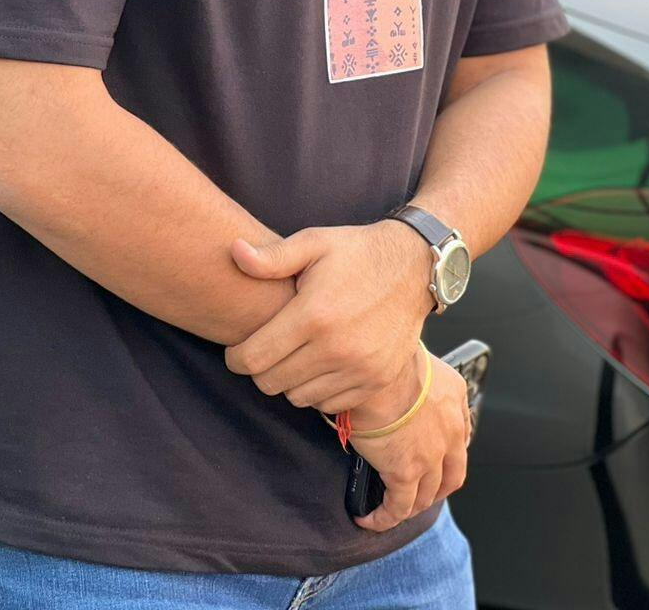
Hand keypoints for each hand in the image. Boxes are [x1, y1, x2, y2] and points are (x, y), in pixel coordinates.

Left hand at [223, 221, 435, 411]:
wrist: (414, 266)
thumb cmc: (357, 252)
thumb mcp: (314, 242)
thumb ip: (272, 257)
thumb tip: (234, 252)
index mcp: (313, 315)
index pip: (254, 357)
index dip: (236, 358)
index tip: (235, 352)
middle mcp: (335, 348)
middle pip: (272, 383)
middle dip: (259, 370)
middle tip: (263, 352)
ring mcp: (359, 369)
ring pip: (298, 397)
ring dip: (289, 381)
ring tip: (292, 356)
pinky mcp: (376, 381)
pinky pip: (329, 404)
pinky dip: (318, 391)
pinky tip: (319, 365)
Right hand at [348, 348, 471, 532]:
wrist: (376, 368)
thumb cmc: (387, 357)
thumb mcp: (416, 357)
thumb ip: (417, 378)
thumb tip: (395, 388)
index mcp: (455, 397)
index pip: (461, 435)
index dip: (448, 453)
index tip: (436, 459)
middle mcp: (450, 430)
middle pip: (452, 475)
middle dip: (436, 488)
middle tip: (419, 492)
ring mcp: (431, 454)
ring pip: (426, 495)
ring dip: (410, 505)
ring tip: (391, 507)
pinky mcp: (405, 471)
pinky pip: (398, 507)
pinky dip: (384, 518)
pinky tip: (369, 518)